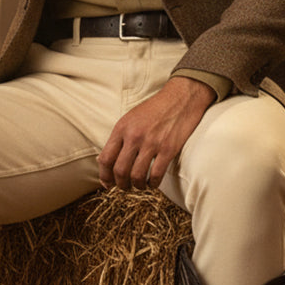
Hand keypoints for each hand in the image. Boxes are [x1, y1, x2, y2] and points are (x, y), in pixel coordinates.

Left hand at [98, 75, 215, 190]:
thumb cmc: (155, 109)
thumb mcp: (130, 118)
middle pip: (119, 170)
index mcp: (121, 128)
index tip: (108, 183)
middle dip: (120, 184)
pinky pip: (156, 174)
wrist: (180, 97)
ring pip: (136, 175)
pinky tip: (153, 183)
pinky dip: (153, 184)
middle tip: (125, 187)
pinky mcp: (168, 149)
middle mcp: (134, 136)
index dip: (104, 176)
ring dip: (136, 186)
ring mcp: (151, 143)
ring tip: (140, 186)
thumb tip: (106, 160)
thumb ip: (119, 137)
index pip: (105, 158)